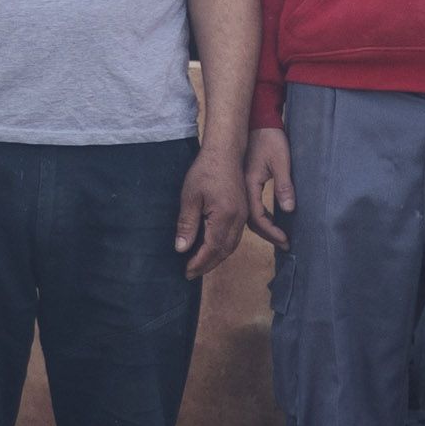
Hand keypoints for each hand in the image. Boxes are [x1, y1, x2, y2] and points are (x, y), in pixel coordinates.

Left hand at [175, 148, 248, 277]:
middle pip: (224, 251)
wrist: (225, 152)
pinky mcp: (243, 210)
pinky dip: (224, 247)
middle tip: (191, 273)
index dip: (199, 263)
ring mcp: (243, 215)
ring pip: (232, 245)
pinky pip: (235, 236)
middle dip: (208, 264)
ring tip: (200, 264)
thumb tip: (182, 248)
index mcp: (225, 217)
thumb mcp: (190, 197)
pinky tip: (212, 247)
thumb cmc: (205, 171)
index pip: (212, 249)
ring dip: (217, 257)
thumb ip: (187, 224)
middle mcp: (238, 219)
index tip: (187, 272)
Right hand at [242, 129, 292, 249]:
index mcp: (249, 184)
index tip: (285, 240)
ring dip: (263, 227)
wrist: (257, 121)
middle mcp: (242, 189)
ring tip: (277, 237)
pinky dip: (259, 216)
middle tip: (284, 244)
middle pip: (250, 220)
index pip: (258, 217)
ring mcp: (241, 186)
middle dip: (267, 234)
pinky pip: (249, 205)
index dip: (271, 231)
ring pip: (248, 214)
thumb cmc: (270, 139)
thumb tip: (289, 209)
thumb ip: (284, 185)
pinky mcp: (244, 182)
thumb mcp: (281, 161)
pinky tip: (270, 220)